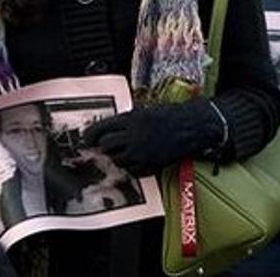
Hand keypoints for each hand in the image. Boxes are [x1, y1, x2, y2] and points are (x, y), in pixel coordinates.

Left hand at [82, 99, 224, 174]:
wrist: (193, 126)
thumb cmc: (172, 115)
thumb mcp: (146, 111)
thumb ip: (128, 120)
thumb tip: (110, 128)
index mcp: (132, 119)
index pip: (102, 128)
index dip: (91, 134)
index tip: (86, 138)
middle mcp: (134, 136)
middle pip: (106, 145)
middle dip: (104, 146)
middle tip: (104, 146)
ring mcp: (142, 152)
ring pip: (117, 159)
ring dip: (117, 156)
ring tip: (124, 151)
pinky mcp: (151, 164)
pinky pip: (131, 170)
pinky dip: (130, 166)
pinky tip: (136, 159)